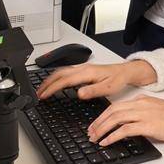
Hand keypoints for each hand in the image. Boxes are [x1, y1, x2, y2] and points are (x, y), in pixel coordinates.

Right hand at [36, 60, 156, 100]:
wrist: (126, 72)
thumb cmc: (118, 79)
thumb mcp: (108, 88)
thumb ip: (93, 91)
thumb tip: (79, 93)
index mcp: (87, 72)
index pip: (64, 80)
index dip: (52, 88)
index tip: (43, 95)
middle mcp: (83, 68)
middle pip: (59, 73)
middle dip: (46, 83)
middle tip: (37, 94)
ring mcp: (83, 68)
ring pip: (61, 71)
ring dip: (50, 79)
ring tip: (42, 89)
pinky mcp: (84, 70)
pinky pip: (66, 72)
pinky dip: (57, 77)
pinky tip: (56, 84)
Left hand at [87, 96, 163, 145]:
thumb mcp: (155, 109)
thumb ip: (141, 112)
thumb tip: (127, 123)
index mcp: (142, 99)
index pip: (116, 105)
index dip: (102, 115)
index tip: (95, 124)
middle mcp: (141, 104)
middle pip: (112, 111)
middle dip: (98, 122)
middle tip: (90, 133)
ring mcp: (144, 114)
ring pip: (116, 118)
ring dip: (102, 129)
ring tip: (95, 139)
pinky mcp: (148, 125)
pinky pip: (125, 129)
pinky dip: (113, 136)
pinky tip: (107, 142)